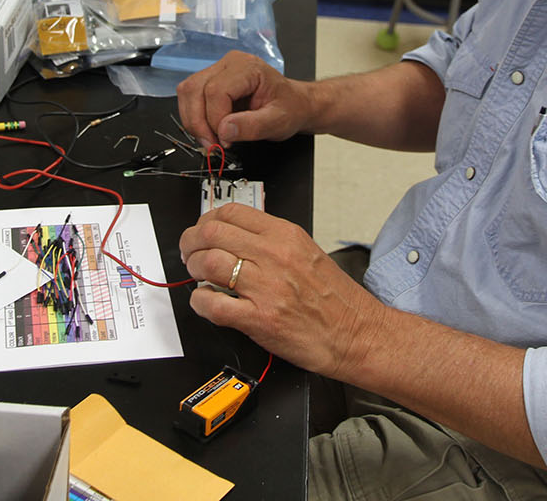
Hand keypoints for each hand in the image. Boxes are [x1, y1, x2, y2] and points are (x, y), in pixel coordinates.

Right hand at [175, 51, 313, 148]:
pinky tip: (209, 130)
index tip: (224, 141)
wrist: (293, 104)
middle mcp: (229, 64)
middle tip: (212, 145)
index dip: (214, 119)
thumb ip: (253, 126)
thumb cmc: (289, 108)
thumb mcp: (278, 122)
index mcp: (247, 68)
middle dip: (198, 123)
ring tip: (211, 139)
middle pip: (194, 89)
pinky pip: (190, 97)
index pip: (216, 90)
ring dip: (193, 120)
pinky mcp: (210, 81)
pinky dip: (194, 117)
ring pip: (187, 92)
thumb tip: (225, 130)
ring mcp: (217, 70)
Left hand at [179, 203, 381, 378]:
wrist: (356, 333)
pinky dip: (200, 301)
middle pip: (212, 233)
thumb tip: (234, 236)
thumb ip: (272, 241)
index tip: (202, 230)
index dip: (206, 220)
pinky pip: (213, 304)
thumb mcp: (307, 252)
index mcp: (286, 236)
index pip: (231, 212)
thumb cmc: (335, 299)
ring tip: (198, 275)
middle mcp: (275, 256)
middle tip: (190, 252)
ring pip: (208, 263)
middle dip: (191, 242)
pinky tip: (206, 301)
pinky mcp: (259, 319)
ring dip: (194, 268)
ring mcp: (266, 287)